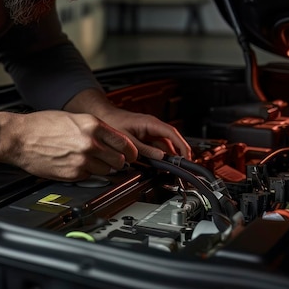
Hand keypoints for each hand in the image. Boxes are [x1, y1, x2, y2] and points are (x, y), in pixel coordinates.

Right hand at [0, 110, 137, 180]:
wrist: (20, 138)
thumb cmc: (42, 125)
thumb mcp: (74, 118)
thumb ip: (95, 129)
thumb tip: (111, 140)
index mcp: (92, 126)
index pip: (125, 143)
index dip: (130, 151)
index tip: (131, 154)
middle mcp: (90, 143)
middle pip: (119, 160)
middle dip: (117, 160)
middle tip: (111, 159)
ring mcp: (82, 161)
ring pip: (106, 171)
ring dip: (101, 168)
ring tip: (88, 160)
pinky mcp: (73, 175)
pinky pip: (89, 177)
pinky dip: (86, 173)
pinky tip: (75, 164)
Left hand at [64, 89, 191, 160]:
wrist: (102, 117)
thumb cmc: (112, 122)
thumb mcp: (127, 139)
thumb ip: (144, 150)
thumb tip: (160, 158)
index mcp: (150, 123)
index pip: (172, 133)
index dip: (182, 146)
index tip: (187, 157)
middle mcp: (153, 127)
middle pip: (170, 143)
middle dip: (175, 156)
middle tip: (178, 170)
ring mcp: (150, 133)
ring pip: (164, 147)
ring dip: (166, 159)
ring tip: (167, 171)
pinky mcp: (145, 138)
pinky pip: (156, 149)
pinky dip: (157, 158)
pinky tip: (157, 167)